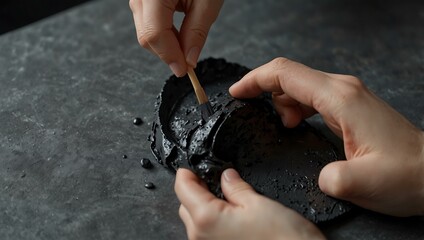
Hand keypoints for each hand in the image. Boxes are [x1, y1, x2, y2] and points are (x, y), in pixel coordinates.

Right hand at [129, 0, 223, 76]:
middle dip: (168, 52)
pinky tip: (177, 31)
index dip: (170, 56)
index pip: (154, 33)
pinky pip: (146, 20)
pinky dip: (162, 31)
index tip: (184, 70)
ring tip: (186, 41)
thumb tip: (189, 60)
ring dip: (165, 42)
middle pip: (147, 35)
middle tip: (188, 60)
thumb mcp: (208, 1)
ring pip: (145, 30)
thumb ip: (196, 32)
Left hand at [175, 168, 324, 239]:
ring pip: (195, 223)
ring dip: (203, 208)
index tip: (190, 167)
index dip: (186, 174)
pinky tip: (230, 217)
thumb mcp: (258, 203)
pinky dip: (212, 223)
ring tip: (225, 198)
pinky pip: (207, 235)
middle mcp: (201, 238)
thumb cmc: (282, 239)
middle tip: (211, 179)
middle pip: (185, 207)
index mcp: (206, 219)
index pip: (183, 189)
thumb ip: (236, 188)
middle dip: (194, 191)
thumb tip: (226, 177)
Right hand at [229, 57, 423, 216]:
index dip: (255, 80)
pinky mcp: (347, 106)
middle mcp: (341, 89)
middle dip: (263, 90)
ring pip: (299, 84)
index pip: (285, 74)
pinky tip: (295, 124)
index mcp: (339, 98)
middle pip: (289, 74)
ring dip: (281, 102)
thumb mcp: (365, 183)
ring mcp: (346, 95)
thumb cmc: (406, 174)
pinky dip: (294, 106)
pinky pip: (310, 96)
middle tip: (251, 114)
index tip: (236, 93)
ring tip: (283, 127)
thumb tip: (319, 175)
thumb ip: (332, 179)